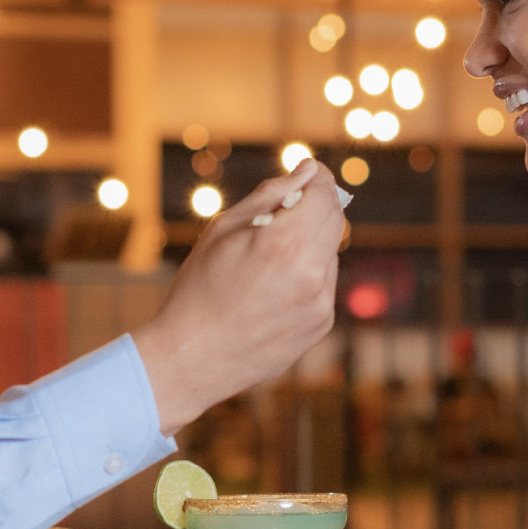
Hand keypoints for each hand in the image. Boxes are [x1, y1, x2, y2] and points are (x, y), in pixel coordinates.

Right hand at [131, 160, 344, 432]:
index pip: (324, 194)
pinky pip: (323, 285)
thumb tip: (307, 170)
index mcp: (283, 243)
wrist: (192, 358)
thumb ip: (271, 195)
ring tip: (266, 263)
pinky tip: (271, 292)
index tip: (306, 174)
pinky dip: (306, 276)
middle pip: (335, 220)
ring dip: (309, 244)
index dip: (317, 178)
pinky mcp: (321, 324)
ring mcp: (321, 303)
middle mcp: (311, 273)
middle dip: (315, 207)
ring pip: (330, 253)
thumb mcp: (223, 230)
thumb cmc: (198, 289)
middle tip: (284, 212)